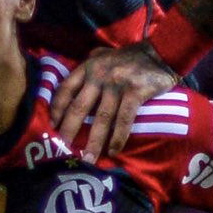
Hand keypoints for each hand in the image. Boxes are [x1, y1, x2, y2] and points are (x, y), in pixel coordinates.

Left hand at [48, 44, 178, 160]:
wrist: (161, 53)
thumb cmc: (131, 57)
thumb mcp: (105, 55)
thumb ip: (90, 65)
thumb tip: (76, 81)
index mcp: (89, 67)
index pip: (66, 89)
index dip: (56, 109)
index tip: (52, 126)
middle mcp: (99, 75)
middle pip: (79, 107)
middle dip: (69, 130)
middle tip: (62, 149)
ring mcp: (117, 84)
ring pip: (102, 118)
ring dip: (94, 142)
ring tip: (88, 159)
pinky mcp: (135, 93)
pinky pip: (124, 120)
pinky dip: (118, 138)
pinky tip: (113, 151)